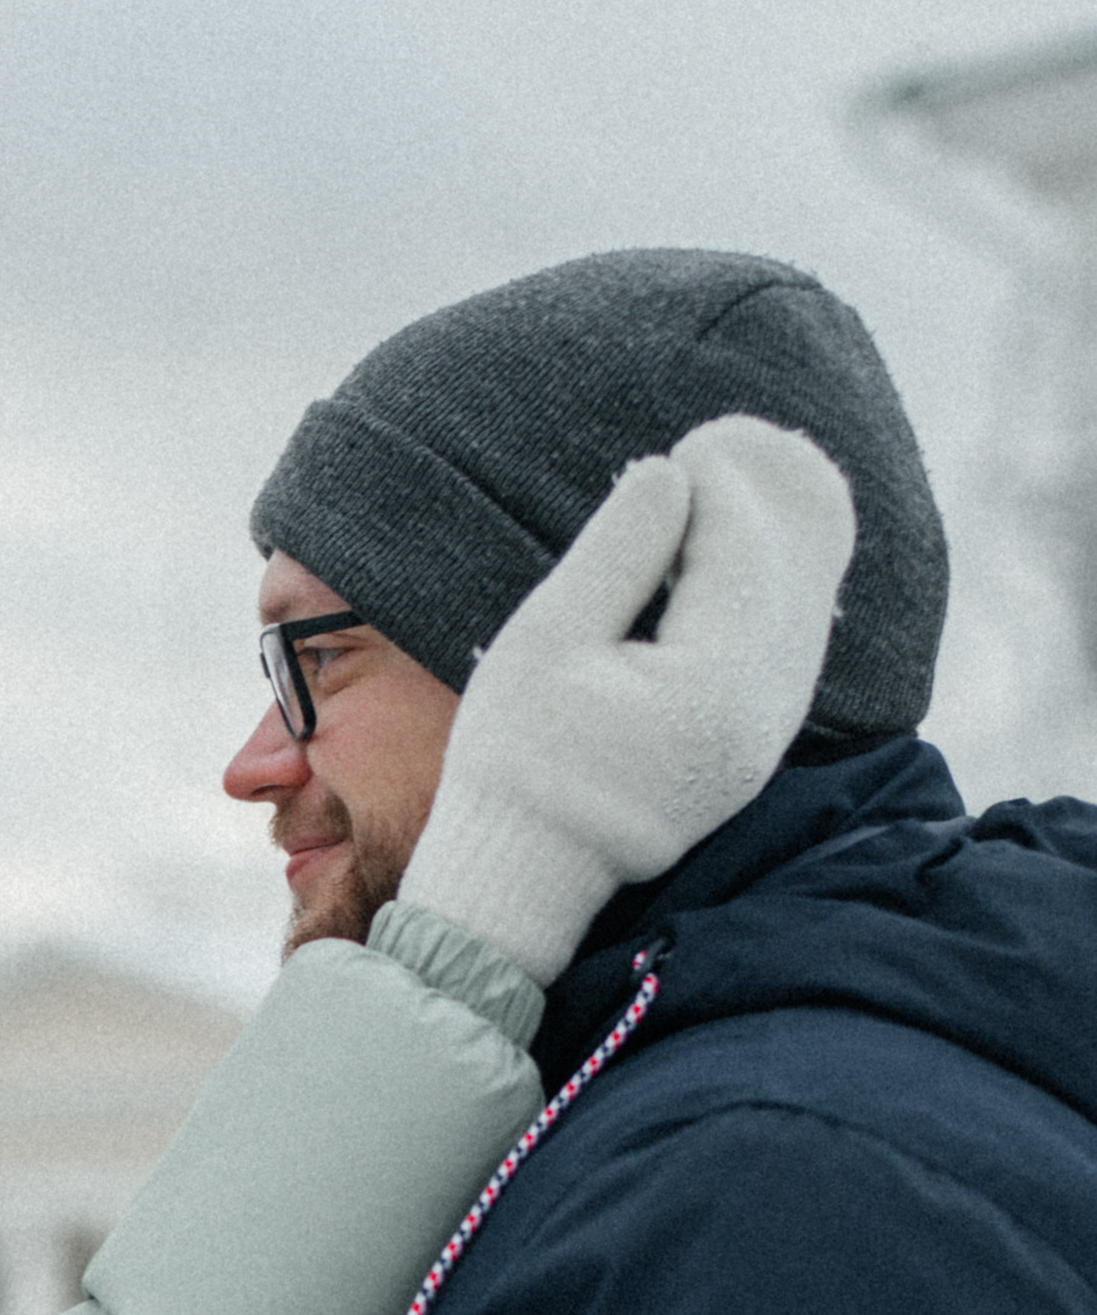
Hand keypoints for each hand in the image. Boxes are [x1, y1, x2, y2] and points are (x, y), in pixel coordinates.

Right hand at [397, 414, 854, 980]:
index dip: (722, 489)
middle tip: (734, 440)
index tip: (695, 440)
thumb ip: (617, 554)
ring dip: (780, 549)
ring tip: (756, 481)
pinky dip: (774, 598)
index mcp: (712, 686)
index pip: (738, 556)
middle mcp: (759, 717)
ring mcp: (762, 742)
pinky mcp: (749, 754)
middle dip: (765, 506)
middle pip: (786, 583)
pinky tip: (753, 560)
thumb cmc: (516, 761)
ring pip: (797, 621)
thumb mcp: (547, 641)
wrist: (523, 874)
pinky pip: (782, 657)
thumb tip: (667, 473)